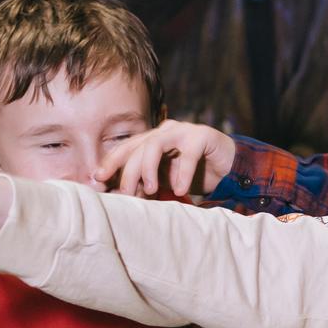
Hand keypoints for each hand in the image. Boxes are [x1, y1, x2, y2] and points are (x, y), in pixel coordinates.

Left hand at [99, 121, 235, 199]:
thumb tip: (122, 196)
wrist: (229, 169)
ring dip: (148, 169)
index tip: (98, 179)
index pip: (126, 148)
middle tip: (126, 194)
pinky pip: (188, 154)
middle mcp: (164, 132)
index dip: (110, 162)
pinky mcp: (202, 136)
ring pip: (155, 145)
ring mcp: (183, 131)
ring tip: (150, 190)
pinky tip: (181, 189)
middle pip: (137, 147)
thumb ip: (147, 184)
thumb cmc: (194, 175)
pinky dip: (183, 173)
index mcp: (152, 140)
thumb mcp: (166, 181)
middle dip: (128, 172)